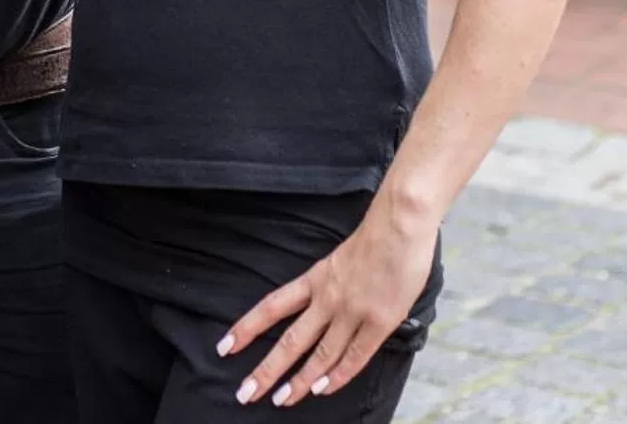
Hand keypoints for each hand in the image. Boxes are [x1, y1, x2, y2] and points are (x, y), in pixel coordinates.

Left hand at [221, 208, 436, 408]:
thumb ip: (328, 284)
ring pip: (320, 354)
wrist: (401, 225)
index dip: (247, 328)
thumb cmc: (374, 237)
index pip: (271, 306)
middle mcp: (327, 298)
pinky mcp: (379, 322)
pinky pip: (355, 356)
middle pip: (290, 340)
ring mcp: (352, 312)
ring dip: (299, 381)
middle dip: (266, 369)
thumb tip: (321, 309)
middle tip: (245, 392)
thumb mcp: (338, 259)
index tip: (225, 346)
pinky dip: (338, 376)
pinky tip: (323, 390)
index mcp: (314, 279)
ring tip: (281, 400)